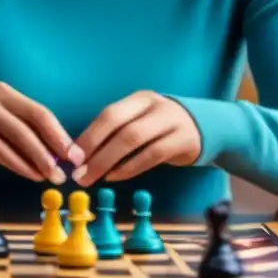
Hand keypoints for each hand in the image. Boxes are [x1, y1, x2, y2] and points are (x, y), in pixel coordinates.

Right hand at [0, 82, 77, 184]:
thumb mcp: (7, 126)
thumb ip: (30, 135)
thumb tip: (62, 156)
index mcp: (7, 93)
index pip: (39, 113)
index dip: (58, 135)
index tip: (74, 156)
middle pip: (27, 124)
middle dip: (48, 151)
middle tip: (61, 173)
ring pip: (12, 137)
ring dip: (32, 161)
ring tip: (47, 177)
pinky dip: (14, 163)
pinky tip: (28, 173)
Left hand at [71, 91, 200, 186]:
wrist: (207, 127)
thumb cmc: (162, 127)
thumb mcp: (142, 120)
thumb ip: (117, 132)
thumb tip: (81, 154)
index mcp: (139, 99)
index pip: (109, 114)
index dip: (89, 135)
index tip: (71, 156)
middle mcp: (154, 106)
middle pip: (120, 126)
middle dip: (95, 150)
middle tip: (78, 173)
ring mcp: (171, 122)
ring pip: (134, 140)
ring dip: (109, 162)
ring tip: (92, 178)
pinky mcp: (183, 141)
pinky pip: (152, 155)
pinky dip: (130, 168)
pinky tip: (115, 176)